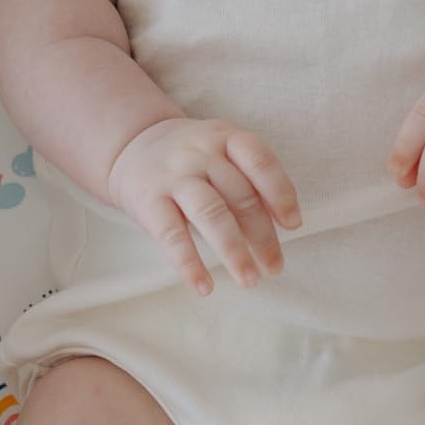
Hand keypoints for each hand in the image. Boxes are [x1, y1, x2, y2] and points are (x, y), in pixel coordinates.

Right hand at [106, 116, 303, 296]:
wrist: (131, 145)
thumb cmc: (193, 158)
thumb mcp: (221, 151)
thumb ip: (249, 179)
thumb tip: (284, 225)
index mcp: (225, 138)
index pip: (259, 159)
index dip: (280, 191)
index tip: (293, 224)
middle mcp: (200, 153)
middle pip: (239, 194)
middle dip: (262, 235)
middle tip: (275, 267)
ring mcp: (173, 176)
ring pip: (210, 213)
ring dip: (234, 251)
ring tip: (249, 279)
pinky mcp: (148, 201)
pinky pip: (171, 235)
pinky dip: (189, 264)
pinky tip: (204, 287)